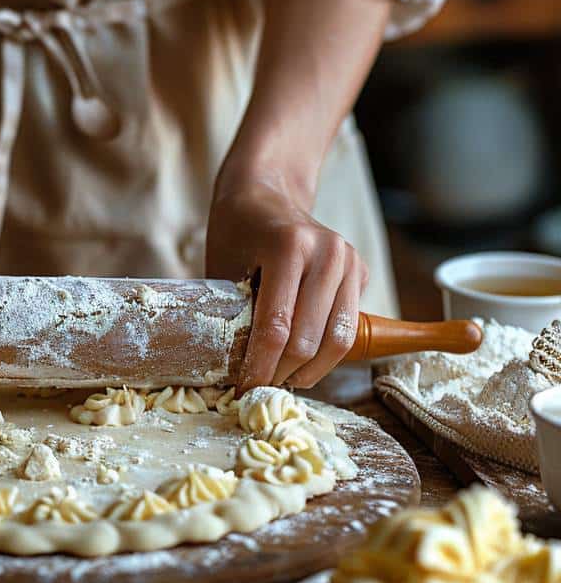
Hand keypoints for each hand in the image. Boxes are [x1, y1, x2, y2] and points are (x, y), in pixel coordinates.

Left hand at [206, 174, 367, 392]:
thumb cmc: (235, 232)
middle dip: (283, 373)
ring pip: (338, 339)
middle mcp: (327, 253)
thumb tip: (231, 371)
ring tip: (283, 380)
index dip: (260, 367)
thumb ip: (231, 313)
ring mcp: (349, 261)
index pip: (276, 327)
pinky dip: (325, 350)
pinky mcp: (360, 270)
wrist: (265, 192)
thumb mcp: (222, 269)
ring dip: (310, 370)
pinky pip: (347, 325)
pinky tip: (300, 359)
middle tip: (260, 390)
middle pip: (309, 339)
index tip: (243, 391)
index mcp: (288, 247)